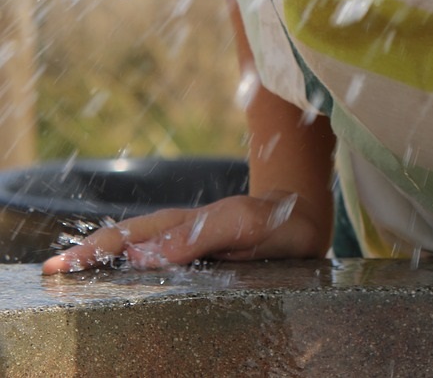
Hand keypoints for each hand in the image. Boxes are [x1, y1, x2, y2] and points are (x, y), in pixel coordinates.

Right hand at [40, 191, 328, 273]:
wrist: (306, 222)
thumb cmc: (274, 220)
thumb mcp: (242, 223)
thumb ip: (197, 235)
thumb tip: (140, 255)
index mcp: (183, 224)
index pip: (128, 236)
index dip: (94, 250)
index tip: (60, 267)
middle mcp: (182, 236)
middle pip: (126, 243)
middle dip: (89, 256)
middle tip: (51, 274)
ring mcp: (193, 249)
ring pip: (140, 255)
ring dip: (108, 265)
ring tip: (74, 280)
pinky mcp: (207, 264)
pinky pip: (163, 268)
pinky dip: (137, 273)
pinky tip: (123, 287)